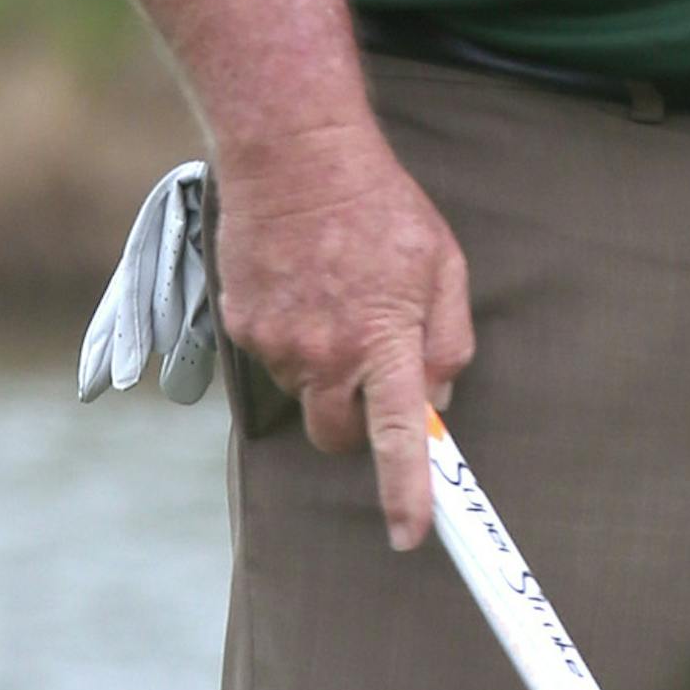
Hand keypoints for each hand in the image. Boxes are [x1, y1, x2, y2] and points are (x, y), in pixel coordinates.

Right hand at [211, 123, 474, 548]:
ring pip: (306, 392)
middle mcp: (325, 353)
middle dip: (356, 423)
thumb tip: (436, 399)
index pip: (398, 437)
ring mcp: (277, 343)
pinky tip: (304, 286)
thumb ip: (446, 340)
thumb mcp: (443, 264)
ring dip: (325, 368)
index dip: (406, 493)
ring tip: (336, 296)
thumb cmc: (379, 206)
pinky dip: (293, 337)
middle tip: (372, 373)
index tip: (411, 534)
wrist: (294, 154)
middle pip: (337, 436)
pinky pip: (275, 358)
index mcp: (384, 340)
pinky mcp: (242, 327)